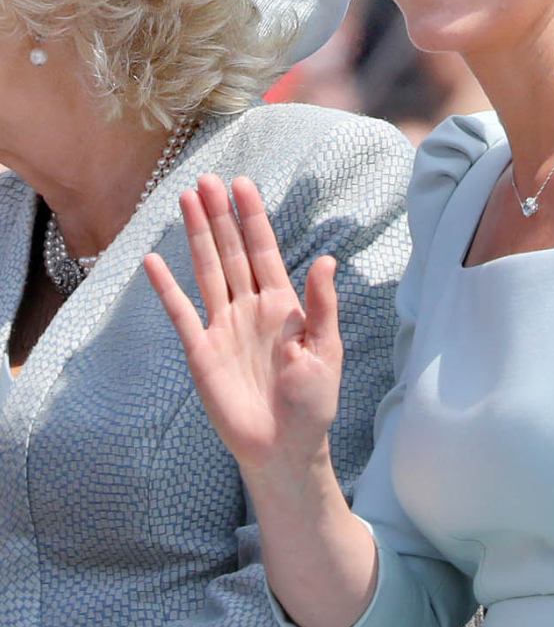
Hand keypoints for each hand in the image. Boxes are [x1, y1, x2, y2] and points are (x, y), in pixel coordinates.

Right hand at [144, 174, 342, 480]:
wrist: (283, 447)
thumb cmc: (312, 403)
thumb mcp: (327, 352)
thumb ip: (322, 306)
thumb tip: (326, 259)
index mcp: (284, 307)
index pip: (265, 253)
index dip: (253, 219)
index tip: (243, 185)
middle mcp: (250, 310)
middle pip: (231, 254)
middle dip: (220, 217)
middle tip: (206, 180)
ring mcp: (223, 328)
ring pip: (207, 272)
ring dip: (197, 238)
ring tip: (186, 201)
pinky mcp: (201, 352)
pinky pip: (180, 313)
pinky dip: (167, 288)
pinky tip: (154, 261)